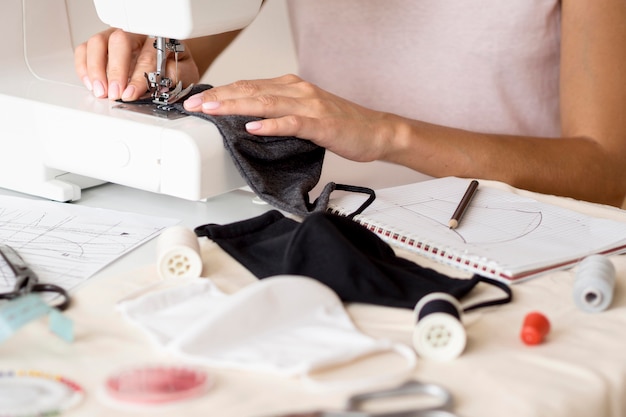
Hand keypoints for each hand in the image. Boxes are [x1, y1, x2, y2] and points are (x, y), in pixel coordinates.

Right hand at [74, 28, 199, 100]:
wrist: (170, 62)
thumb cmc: (175, 67)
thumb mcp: (185, 73)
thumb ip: (178, 76)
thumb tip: (162, 83)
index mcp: (158, 39)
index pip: (147, 55)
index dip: (138, 77)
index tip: (131, 93)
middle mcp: (135, 35)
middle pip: (118, 42)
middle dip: (114, 71)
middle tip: (114, 93)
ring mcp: (115, 38)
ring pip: (98, 43)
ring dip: (96, 69)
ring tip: (100, 91)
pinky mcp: (101, 46)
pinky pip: (85, 49)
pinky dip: (84, 67)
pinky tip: (91, 83)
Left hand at [182, 74, 399, 162]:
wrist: (376, 131)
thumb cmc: (342, 125)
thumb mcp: (304, 113)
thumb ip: (279, 113)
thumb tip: (249, 120)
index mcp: (292, 88)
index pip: (249, 86)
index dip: (221, 92)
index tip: (198, 100)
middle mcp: (298, 91)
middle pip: (251, 90)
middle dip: (219, 98)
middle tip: (194, 105)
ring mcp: (310, 106)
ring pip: (266, 103)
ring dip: (235, 106)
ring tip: (212, 111)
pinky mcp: (321, 124)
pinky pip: (292, 123)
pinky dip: (271, 125)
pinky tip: (253, 128)